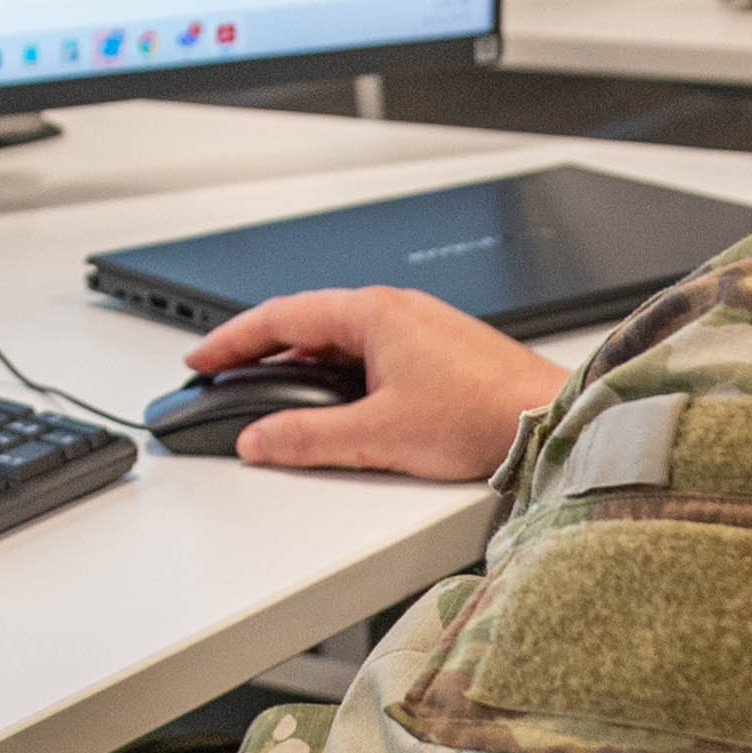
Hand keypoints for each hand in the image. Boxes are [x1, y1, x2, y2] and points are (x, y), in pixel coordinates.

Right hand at [176, 285, 566, 479]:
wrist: (551, 420)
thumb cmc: (484, 414)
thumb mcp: (379, 435)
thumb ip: (308, 439)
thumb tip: (259, 441)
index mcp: (373, 314)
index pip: (280, 317)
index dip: (231, 340)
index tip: (200, 359)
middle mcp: (395, 311)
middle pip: (305, 323)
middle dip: (257, 350)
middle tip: (221, 375)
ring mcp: (418, 328)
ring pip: (337, 339)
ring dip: (297, 363)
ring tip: (266, 393)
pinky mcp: (436, 352)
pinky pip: (367, 353)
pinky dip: (333, 372)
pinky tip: (330, 404)